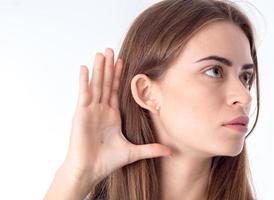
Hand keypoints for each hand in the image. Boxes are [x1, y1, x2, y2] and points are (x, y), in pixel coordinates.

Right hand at [63, 48, 171, 187]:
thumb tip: (170, 151)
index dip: (119, 76)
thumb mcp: (133, 152)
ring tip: (101, 53)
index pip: (116, 90)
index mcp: (112, 115)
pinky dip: (84, 81)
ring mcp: (91, 110)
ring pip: (96, 85)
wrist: (90, 171)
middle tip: (111, 50)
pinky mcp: (81, 113)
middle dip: (109, 66)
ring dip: (99, 69)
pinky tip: (85, 68)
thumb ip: (151, 149)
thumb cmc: (107, 162)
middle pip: (106, 83)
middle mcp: (101, 110)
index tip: (123, 62)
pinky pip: (84, 94)